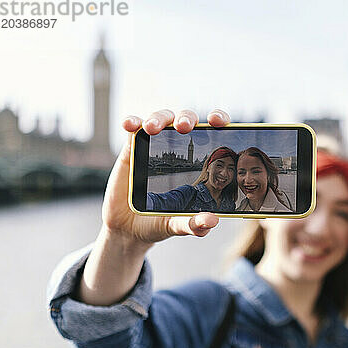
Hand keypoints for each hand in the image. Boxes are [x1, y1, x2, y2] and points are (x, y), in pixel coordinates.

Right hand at [101, 109, 230, 246]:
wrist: (129, 229)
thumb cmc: (160, 222)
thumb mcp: (178, 224)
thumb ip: (194, 224)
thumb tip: (213, 221)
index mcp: (197, 161)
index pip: (213, 132)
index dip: (218, 119)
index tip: (217, 121)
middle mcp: (178, 148)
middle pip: (186, 120)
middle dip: (187, 118)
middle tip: (183, 126)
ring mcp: (155, 145)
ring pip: (162, 118)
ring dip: (159, 118)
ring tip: (152, 128)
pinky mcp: (132, 148)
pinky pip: (133, 128)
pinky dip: (132, 122)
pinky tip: (131, 125)